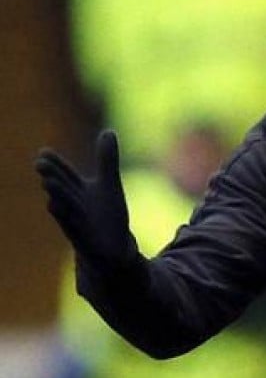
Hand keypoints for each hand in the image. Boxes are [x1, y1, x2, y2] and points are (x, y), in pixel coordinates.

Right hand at [35, 130, 135, 263]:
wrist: (112, 246)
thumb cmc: (107, 214)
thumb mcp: (109, 184)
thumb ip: (107, 160)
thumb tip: (108, 131)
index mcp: (79, 190)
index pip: (65, 174)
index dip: (56, 164)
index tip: (44, 151)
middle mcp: (74, 205)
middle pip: (62, 188)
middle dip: (53, 176)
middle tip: (41, 163)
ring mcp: (77, 222)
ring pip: (65, 208)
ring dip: (58, 196)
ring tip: (48, 183)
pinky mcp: (84, 240)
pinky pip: (75, 231)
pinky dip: (69, 223)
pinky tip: (59, 212)